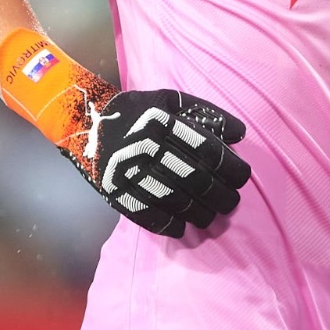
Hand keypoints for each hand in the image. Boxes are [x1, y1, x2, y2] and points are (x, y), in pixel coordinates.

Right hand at [61, 86, 251, 238]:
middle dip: (221, 194)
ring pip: (175, 199)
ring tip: (212, 216)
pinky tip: (182, 228)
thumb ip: (206, 113)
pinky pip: (146, 214)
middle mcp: (147, 146)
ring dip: (199, 213)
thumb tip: (240, 134)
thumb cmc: (138, 111)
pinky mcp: (115, 191)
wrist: (86, 123)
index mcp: (163, 121)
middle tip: (232, 202)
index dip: (229, 166)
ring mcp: (129, 171)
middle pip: (194, 177)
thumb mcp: (170, 101)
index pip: (206, 149)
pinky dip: (168, 225)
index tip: (243, 177)